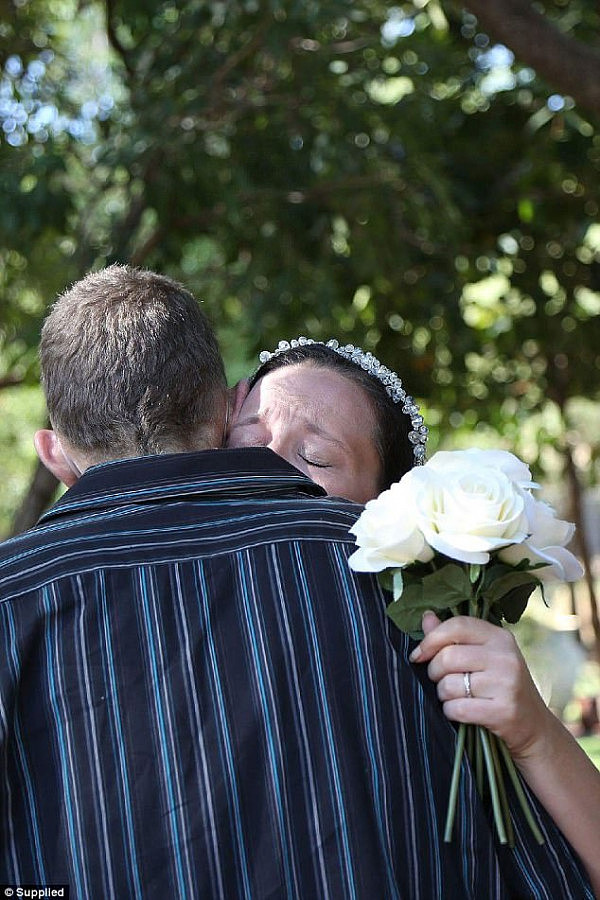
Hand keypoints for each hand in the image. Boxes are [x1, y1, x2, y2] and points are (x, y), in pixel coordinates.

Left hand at [410, 612, 552, 761]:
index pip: (457, 626)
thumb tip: (426, 617)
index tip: (418, 655)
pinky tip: (462, 711)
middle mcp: (505, 657)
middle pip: (447, 657)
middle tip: (441, 681)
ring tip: (457, 697)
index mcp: (500, 637)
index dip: (431, 639)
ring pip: (449, 685)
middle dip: (434, 672)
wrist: (534, 726)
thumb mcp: (485, 656)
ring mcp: (506, 684)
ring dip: (443, 695)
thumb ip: (454, 636)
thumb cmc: (502, 686)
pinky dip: (451, 712)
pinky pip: (457, 708)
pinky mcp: (503, 711)